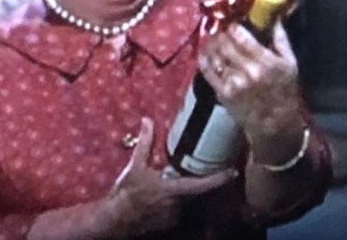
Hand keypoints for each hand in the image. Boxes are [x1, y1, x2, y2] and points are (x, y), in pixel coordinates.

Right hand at [105, 118, 236, 236]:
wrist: (113, 219)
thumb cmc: (126, 193)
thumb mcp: (135, 166)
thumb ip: (145, 143)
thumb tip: (147, 121)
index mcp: (173, 190)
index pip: (203, 185)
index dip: (220, 178)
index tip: (233, 172)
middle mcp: (178, 205)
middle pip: (198, 192)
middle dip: (201, 182)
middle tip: (206, 170)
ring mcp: (174, 217)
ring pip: (188, 202)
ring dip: (186, 193)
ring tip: (177, 183)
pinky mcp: (168, 225)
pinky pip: (179, 211)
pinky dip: (178, 203)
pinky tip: (166, 198)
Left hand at [199, 21, 306, 164]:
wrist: (275, 123)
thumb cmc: (284, 91)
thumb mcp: (290, 63)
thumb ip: (281, 39)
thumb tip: (274, 17)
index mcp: (266, 61)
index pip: (241, 36)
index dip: (233, 25)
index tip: (232, 20)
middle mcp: (247, 71)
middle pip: (225, 43)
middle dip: (221, 31)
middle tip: (220, 26)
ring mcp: (233, 82)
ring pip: (215, 54)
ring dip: (211, 42)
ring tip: (213, 36)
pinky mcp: (222, 92)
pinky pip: (208, 71)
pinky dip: (204, 58)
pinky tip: (206, 51)